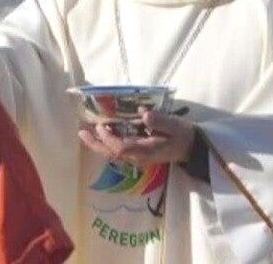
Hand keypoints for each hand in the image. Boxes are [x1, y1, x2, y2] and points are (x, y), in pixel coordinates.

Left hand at [78, 108, 195, 167]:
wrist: (191, 148)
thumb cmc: (183, 135)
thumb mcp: (175, 126)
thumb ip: (160, 121)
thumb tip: (144, 114)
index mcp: (146, 151)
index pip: (122, 147)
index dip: (109, 138)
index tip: (102, 126)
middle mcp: (138, 158)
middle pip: (113, 154)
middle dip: (96, 144)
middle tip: (81, 133)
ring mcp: (137, 158)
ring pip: (113, 154)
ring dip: (99, 145)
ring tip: (86, 134)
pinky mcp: (138, 155)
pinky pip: (118, 153)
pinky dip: (107, 145)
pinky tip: (101, 135)